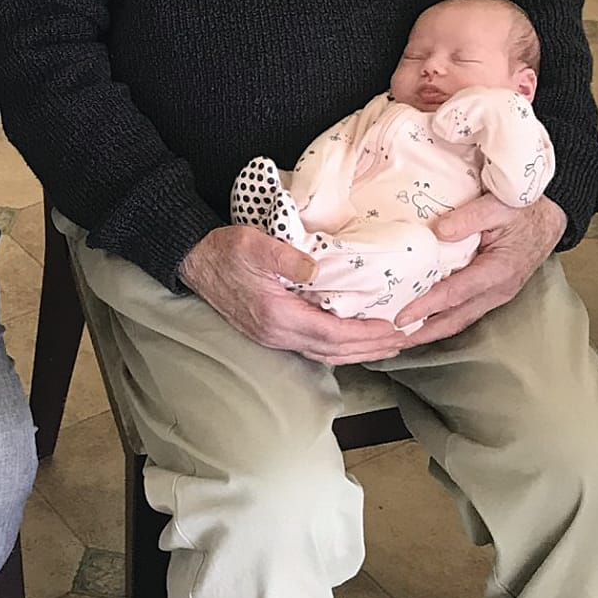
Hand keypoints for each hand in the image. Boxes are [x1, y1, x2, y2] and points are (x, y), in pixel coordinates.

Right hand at [179, 226, 405, 364]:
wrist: (194, 261)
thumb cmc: (224, 250)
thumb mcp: (254, 243)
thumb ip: (286, 256)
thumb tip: (317, 269)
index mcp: (277, 315)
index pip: (331, 333)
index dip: (365, 334)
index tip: (393, 329)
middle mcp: (277, 334)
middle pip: (333, 351)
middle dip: (370, 348)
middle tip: (403, 341)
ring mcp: (273, 337)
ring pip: (325, 354)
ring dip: (358, 352)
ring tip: (386, 345)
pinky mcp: (272, 333)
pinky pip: (314, 347)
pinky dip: (340, 347)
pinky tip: (353, 341)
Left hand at [394, 194, 566, 345]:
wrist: (550, 218)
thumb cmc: (525, 210)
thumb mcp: (500, 205)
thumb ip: (470, 217)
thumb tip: (438, 232)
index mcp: (499, 271)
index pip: (455, 294)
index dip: (426, 306)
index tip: (400, 318)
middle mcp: (497, 291)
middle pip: (454, 319)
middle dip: (421, 333)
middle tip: (389, 341)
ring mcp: (495, 296)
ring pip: (457, 320)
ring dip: (428, 332)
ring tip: (398, 339)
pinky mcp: (490, 294)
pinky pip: (461, 312)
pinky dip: (439, 321)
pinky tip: (419, 322)